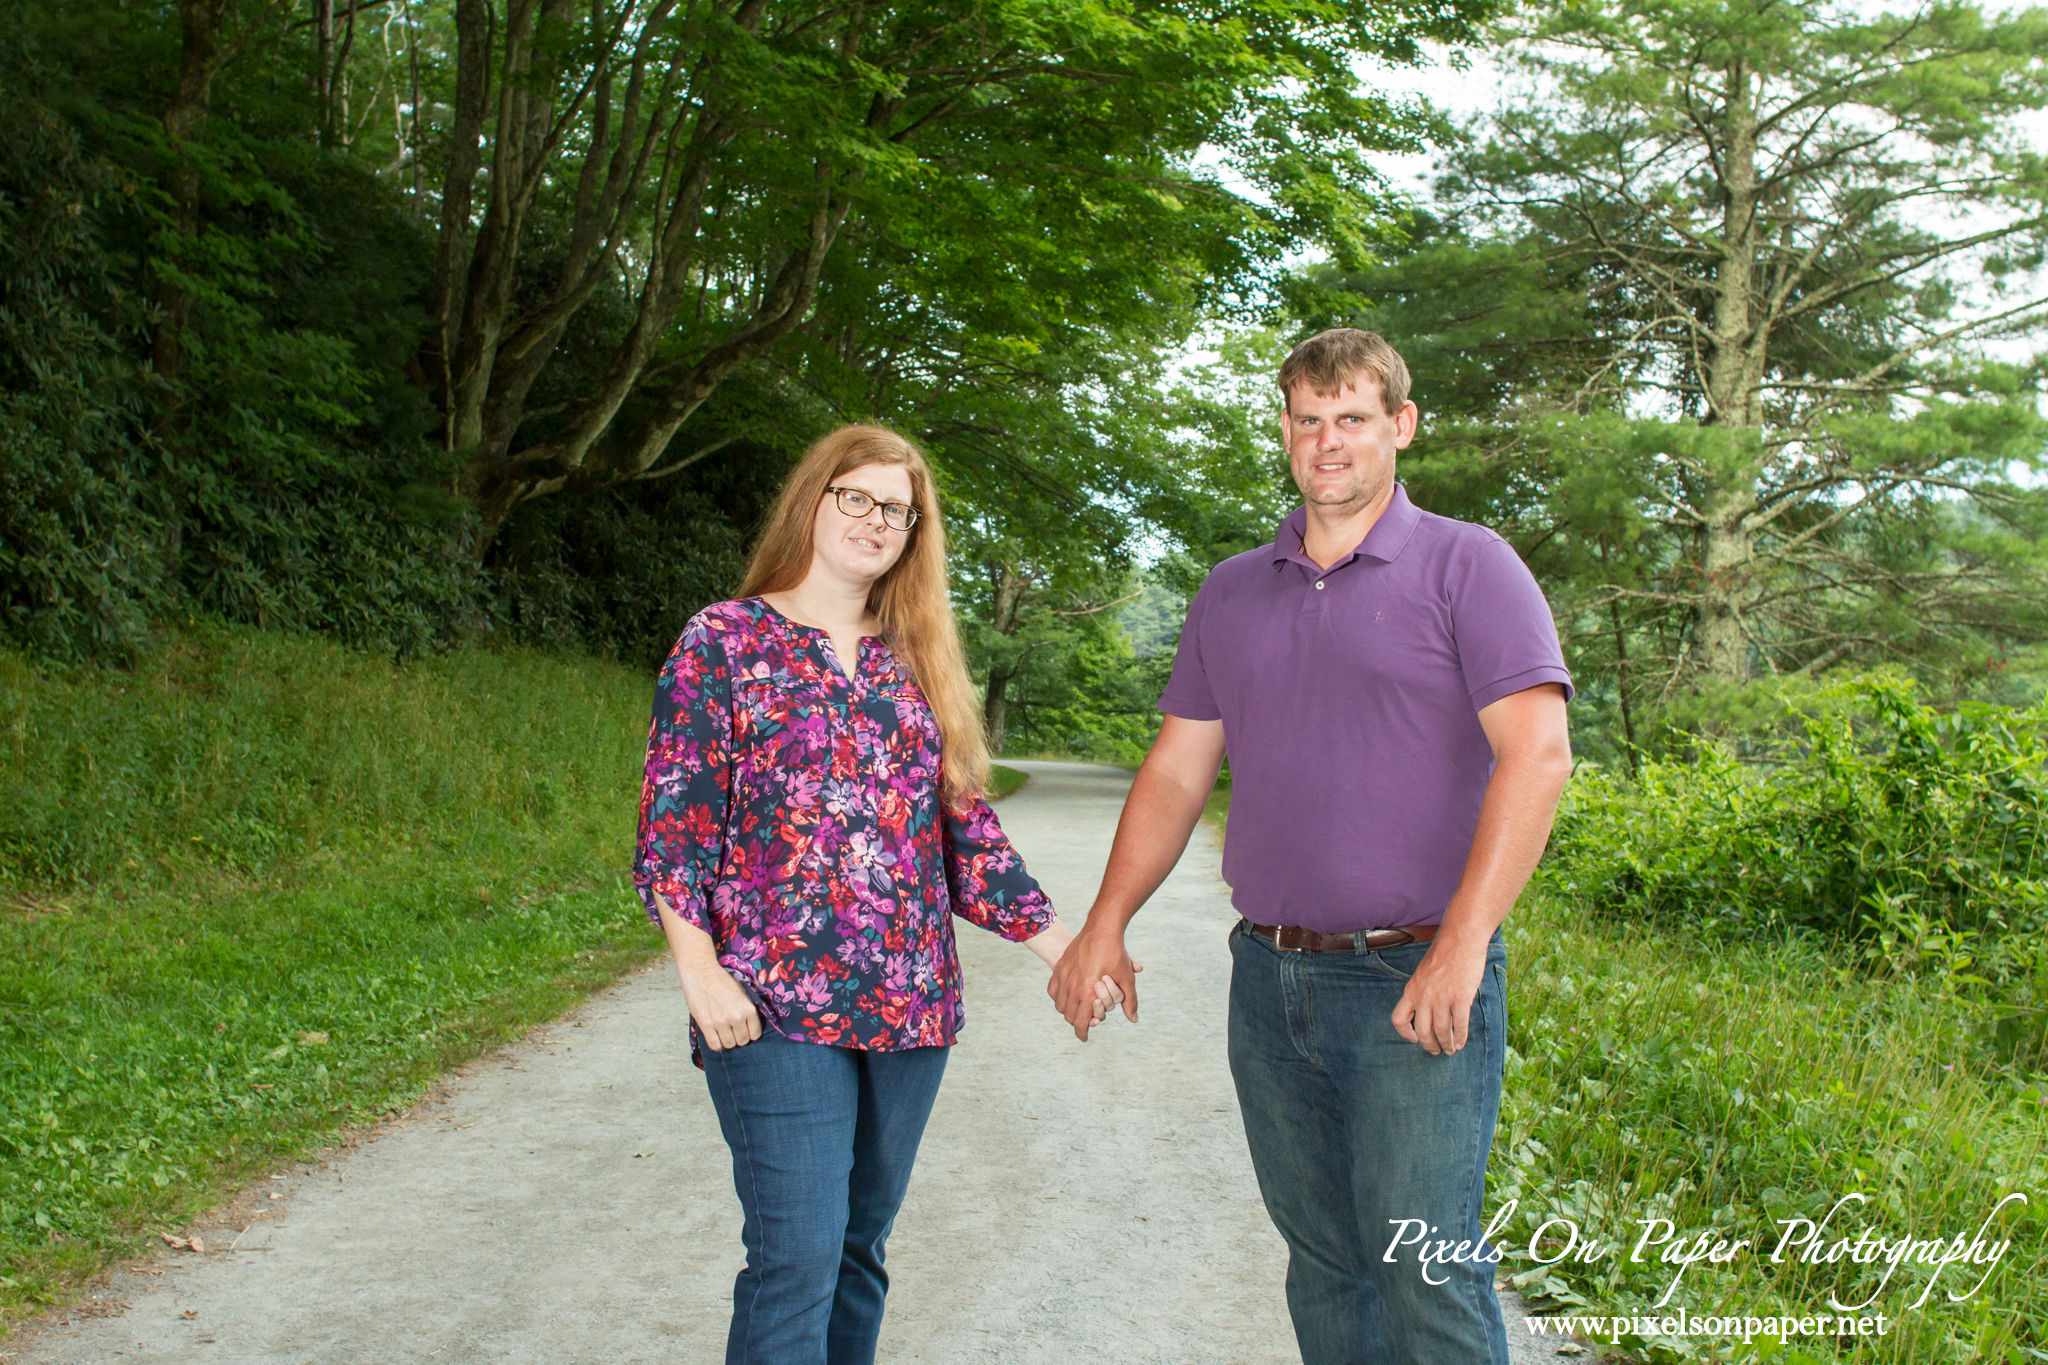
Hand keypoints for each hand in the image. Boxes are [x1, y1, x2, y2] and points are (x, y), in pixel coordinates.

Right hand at [679, 960, 761, 1051]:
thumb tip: (750, 1024)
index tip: (745, 1031)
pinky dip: (717, 1044)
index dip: (750, 1034)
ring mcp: (721, 1022)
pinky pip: (715, 1045)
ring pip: (729, 1044)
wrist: (702, 974)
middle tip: (733, 1031)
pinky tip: (716, 1037)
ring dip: (728, 1041)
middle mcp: (736, 1017)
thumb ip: (747, 1009)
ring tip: (724, 1033)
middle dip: (739, 1038)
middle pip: (743, 1041)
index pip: (755, 1034)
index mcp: (748, 1009)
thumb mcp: (743, 993)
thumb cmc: (722, 981)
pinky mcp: (706, 1025)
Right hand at [1048, 922, 1141, 1040]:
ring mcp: (1064, 978)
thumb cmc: (1116, 954)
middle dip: (1077, 1023)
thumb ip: (1130, 1002)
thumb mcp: (1127, 979)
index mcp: (1089, 994)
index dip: (1083, 1033)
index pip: (1080, 1023)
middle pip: (1069, 1016)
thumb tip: (1133, 1019)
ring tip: (1076, 1010)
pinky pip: (1053, 990)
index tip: (1084, 1037)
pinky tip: (1067, 996)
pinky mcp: (1059, 968)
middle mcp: (1073, 989)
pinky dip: (1058, 997)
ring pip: (1060, 1005)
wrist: (1101, 930)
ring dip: (1067, 1011)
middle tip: (1084, 1022)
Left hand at [1389, 945, 1485, 1054]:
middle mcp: (1424, 997)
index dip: (1405, 1034)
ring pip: (1441, 1032)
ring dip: (1446, 1045)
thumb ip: (1421, 991)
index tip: (1414, 1039)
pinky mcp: (1460, 998)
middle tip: (1436, 1051)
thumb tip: (1426, 1010)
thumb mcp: (1422, 973)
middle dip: (1429, 1045)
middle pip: (1422, 1032)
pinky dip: (1460, 1037)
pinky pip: (1459, 1025)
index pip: (1399, 1019)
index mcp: (1411, 990)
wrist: (1460, 940)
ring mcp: (1442, 998)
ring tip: (1450, 1050)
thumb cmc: (1443, 954)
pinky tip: (1461, 1042)